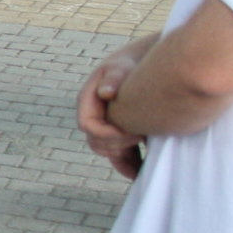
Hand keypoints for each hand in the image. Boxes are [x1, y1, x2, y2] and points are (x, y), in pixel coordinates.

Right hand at [76, 44, 148, 179]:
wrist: (144, 62)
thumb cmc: (132, 62)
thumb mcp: (121, 66)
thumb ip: (114, 78)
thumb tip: (106, 93)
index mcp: (88, 100)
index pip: (87, 125)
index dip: (107, 133)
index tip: (133, 133)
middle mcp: (94, 115)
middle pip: (97, 142)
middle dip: (118, 146)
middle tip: (143, 141)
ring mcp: (106, 125)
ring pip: (108, 151)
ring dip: (124, 161)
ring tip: (144, 169)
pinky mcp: (120, 131)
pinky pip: (121, 153)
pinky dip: (131, 163)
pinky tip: (144, 171)